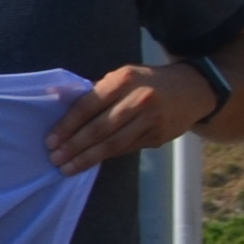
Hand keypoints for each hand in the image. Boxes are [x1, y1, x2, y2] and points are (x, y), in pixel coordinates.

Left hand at [45, 59, 211, 173]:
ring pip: (113, 143)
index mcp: (123, 80)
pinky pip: (126, 149)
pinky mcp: (159, 136)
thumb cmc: (146, 82)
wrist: (192, 90)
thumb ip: (94, 90)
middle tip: (55, 158)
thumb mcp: (122, 76)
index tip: (51, 140)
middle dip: (74, 146)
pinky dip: (106, 156)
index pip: (88, 106)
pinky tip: (90, 162)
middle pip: (99, 128)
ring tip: (68, 167)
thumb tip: (56, 98)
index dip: (67, 125)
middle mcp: (138, 100)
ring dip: (88, 158)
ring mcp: (151, 120)